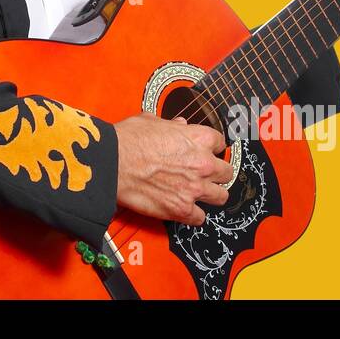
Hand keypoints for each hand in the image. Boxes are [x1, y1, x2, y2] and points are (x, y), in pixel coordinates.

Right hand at [113, 112, 232, 225]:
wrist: (113, 163)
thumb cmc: (128, 140)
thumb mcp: (151, 121)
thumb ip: (171, 125)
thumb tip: (178, 125)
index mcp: (197, 138)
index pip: (219, 143)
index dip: (211, 148)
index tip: (206, 152)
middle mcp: (202, 164)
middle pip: (226, 172)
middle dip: (217, 173)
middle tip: (206, 175)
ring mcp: (194, 189)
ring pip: (221, 197)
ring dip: (212, 195)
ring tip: (200, 194)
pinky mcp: (182, 209)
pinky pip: (200, 218)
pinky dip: (193, 215)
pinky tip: (185, 210)